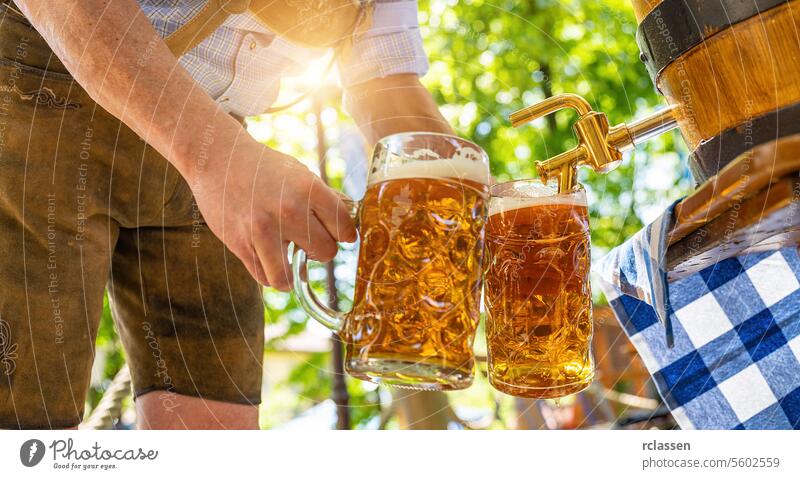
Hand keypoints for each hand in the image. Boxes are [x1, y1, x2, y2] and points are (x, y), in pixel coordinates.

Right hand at [188, 136, 356, 290]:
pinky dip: (269, 273)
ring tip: (291, 262)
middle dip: (320, 251)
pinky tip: (269, 258)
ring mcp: (262, 230)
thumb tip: (350, 227)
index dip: (343, 234)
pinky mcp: (240, 243)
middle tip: (308, 242)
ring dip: (292, 274)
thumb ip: (324, 199)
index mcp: (309, 189)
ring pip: (289, 277)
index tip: (336, 234)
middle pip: (325, 253)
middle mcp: (288, 210)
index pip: (344, 229)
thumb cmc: (264, 168)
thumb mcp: (300, 174)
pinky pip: (263, 277)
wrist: (218, 158)